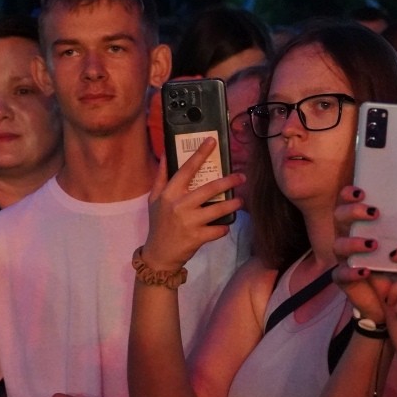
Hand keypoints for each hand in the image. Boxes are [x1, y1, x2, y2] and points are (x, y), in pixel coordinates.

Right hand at [141, 138, 243, 270]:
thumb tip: (166, 153)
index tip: (212, 141)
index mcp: (169, 193)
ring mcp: (189, 222)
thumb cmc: (158, 223)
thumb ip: (161, 177)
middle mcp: (179, 205)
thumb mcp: (154, 199)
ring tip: (240, 201)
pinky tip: (224, 226)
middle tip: (241, 177)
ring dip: (233, 204)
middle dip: (229, 181)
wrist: (159, 255)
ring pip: (218, 209)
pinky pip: (218, 230)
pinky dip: (224, 227)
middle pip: (209, 188)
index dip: (200, 154)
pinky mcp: (198, 237)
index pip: (186, 169)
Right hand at [331, 186, 396, 322]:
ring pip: (338, 245)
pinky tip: (364, 271)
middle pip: (339, 218)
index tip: (362, 191)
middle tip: (374, 213)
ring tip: (373, 244)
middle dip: (352, 212)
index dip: (349, 194)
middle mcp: (351, 239)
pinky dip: (351, 272)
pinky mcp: (345, 280)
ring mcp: (345, 259)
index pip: (350, 204)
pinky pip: (341, 274)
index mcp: (365, 227)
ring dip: (353, 242)